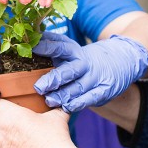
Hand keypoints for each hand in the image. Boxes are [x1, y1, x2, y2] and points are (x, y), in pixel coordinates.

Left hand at [33, 32, 147, 111]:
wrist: (119, 60)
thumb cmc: (81, 59)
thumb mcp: (69, 50)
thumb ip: (50, 47)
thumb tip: (28, 41)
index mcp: (74, 51)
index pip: (60, 46)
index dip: (47, 47)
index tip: (33, 48)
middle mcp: (84, 63)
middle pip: (70, 70)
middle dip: (54, 79)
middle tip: (38, 87)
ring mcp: (95, 77)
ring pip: (78, 88)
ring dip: (63, 95)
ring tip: (49, 100)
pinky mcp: (104, 90)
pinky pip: (90, 98)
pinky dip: (78, 103)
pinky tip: (67, 107)